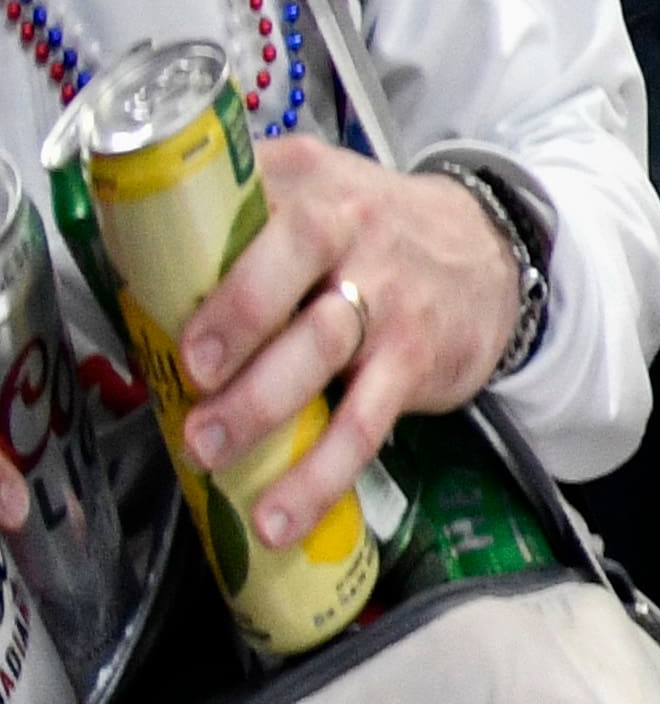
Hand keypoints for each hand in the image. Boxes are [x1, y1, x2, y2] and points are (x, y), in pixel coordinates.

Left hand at [170, 140, 522, 550]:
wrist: (492, 253)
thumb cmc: (372, 231)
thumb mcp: (314, 192)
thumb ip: (235, 216)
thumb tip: (121, 264)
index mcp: (309, 187)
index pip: (252, 198)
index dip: (203, 235)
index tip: (156, 282)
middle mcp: (354, 230)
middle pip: (295, 264)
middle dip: (240, 317)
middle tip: (193, 368)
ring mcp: (389, 298)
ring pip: (324, 347)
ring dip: (262, 404)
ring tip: (209, 450)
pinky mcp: (415, 362)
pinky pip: (365, 423)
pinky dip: (321, 475)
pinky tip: (280, 516)